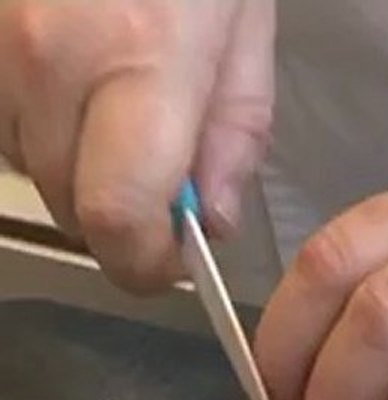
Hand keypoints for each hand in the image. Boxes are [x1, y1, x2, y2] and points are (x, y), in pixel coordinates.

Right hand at [0, 0, 274, 291]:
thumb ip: (233, 133)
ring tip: (110, 110)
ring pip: (22, 163)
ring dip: (71, 166)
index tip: (168, 261)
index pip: (116, 215)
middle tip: (155, 185)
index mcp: (141, 60)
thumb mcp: (245, 28)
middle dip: (117, 217)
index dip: (142, 262)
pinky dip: (30, 124)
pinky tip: (65, 82)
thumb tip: (207, 224)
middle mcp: (45, 58)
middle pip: (67, 201)